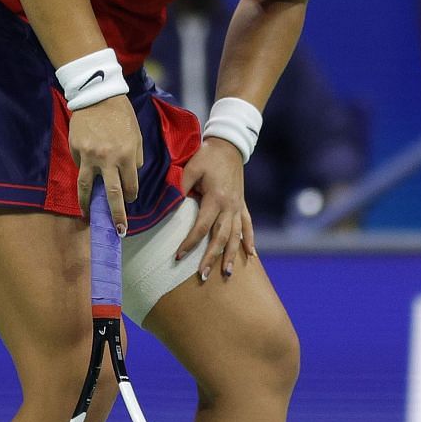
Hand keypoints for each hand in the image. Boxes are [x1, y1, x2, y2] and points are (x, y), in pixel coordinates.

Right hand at [71, 98, 141, 232]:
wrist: (98, 97)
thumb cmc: (121, 116)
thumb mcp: (137, 136)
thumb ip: (135, 158)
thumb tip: (130, 177)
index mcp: (127, 155)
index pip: (130, 186)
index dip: (131, 196)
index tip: (129, 200)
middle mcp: (109, 159)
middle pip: (112, 194)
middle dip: (116, 215)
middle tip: (118, 231)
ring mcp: (89, 156)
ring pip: (87, 187)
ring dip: (88, 204)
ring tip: (87, 216)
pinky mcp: (76, 150)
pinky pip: (80, 167)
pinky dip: (83, 174)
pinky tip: (85, 177)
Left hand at [177, 138, 254, 283]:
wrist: (229, 145)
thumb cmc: (207, 155)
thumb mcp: (191, 167)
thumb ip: (181, 186)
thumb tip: (168, 205)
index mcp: (216, 198)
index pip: (202, 226)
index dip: (190, 243)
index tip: (178, 257)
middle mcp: (230, 206)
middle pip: (221, 237)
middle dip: (212, 258)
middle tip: (203, 276)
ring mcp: (238, 206)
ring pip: (236, 236)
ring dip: (232, 256)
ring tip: (227, 274)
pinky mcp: (242, 204)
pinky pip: (248, 226)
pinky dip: (249, 240)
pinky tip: (251, 256)